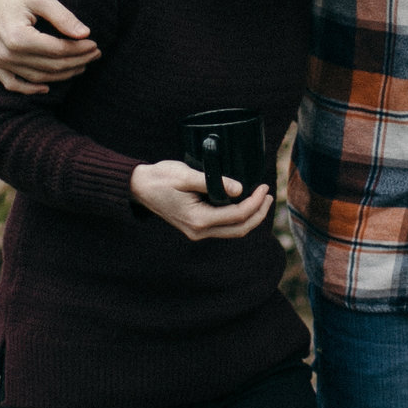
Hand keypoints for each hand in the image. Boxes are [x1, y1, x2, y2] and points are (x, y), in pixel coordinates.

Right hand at [0, 0, 99, 95]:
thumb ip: (63, 17)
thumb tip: (86, 34)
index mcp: (18, 37)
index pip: (58, 50)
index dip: (80, 50)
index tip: (95, 44)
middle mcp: (5, 54)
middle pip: (50, 66)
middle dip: (76, 62)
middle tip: (94, 54)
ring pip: (36, 77)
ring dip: (61, 75)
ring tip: (80, 66)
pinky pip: (12, 83)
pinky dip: (29, 89)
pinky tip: (47, 87)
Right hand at [130, 160, 273, 240]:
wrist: (138, 187)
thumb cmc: (160, 178)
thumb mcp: (186, 175)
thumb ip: (214, 181)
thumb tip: (239, 189)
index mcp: (199, 220)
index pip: (237, 216)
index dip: (255, 202)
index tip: (264, 187)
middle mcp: (199, 231)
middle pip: (240, 229)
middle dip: (258, 213)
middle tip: (269, 195)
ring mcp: (197, 232)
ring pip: (233, 231)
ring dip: (250, 217)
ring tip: (261, 199)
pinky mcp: (196, 227)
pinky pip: (223, 227)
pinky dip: (238, 217)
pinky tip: (243, 203)